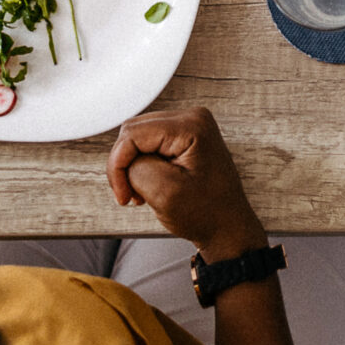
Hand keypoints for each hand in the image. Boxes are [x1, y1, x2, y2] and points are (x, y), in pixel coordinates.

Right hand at [106, 107, 269, 260]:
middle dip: (125, 166)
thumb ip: (137, 168)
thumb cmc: (207, 214)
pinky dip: (143, 167)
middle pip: (133, 132)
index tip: (122, 194)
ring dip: (133, 168)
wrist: (226, 226)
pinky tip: (150, 185)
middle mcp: (192, 119)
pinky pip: (149, 145)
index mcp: (192, 127)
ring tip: (144, 192)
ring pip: (138, 139)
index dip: (118, 165)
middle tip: (131, 194)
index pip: (133, 134)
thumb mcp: (165, 193)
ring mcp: (189, 127)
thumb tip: (123, 158)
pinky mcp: (184, 138)